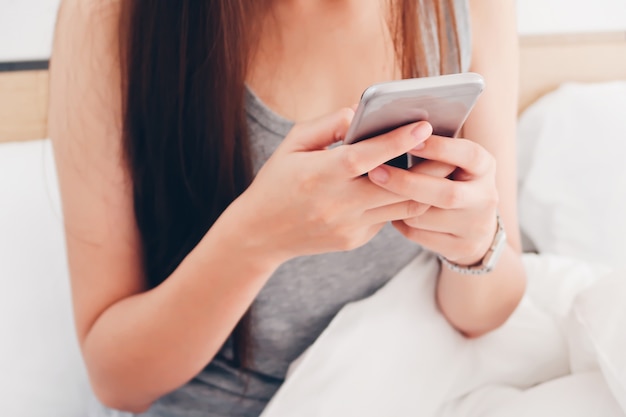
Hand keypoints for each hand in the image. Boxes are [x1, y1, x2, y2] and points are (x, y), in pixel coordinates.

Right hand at [227, 109, 432, 263]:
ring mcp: (349, 227)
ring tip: (439, 166)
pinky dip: (400, 201)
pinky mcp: (355, 240)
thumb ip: (328, 126)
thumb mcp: (292, 145)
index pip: (365, 158)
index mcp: (319, 176)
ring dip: (423, 187)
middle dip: (428, 168)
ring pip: (401, 208)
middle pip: (397, 188)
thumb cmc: (277, 181)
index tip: (424, 125)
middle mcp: (338, 204)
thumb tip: (361, 115)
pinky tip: (407, 185)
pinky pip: (387, 219)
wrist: (261, 233)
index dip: (397, 141)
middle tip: (451, 147)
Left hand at [368, 135, 498, 265]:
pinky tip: (393, 213)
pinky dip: (401, 224)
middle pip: (446, 193)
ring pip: (425, 216)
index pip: (468, 155)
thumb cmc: (451, 181)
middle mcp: (485, 196)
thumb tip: (395, 130)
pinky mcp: (461, 247)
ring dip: (398, 205)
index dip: (440, 148)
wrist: (475, 229)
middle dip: (407, 182)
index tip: (411, 140)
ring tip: (380, 194)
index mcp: (485, 167)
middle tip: (374, 172)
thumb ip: (431, 147)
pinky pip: (418, 235)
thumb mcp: (453, 161)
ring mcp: (475, 225)